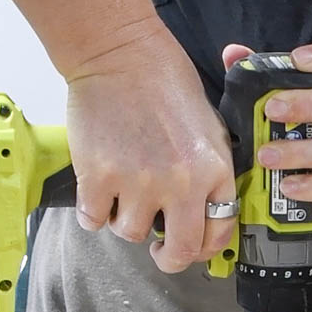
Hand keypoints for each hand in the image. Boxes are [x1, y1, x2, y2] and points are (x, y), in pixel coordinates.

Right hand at [65, 19, 237, 273]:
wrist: (120, 51)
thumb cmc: (166, 83)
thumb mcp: (210, 129)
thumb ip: (211, 174)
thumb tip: (205, 216)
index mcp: (214, 171)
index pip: (219, 232)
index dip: (205, 247)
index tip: (193, 244)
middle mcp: (181, 184)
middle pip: (180, 252)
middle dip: (170, 259)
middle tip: (161, 251)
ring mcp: (138, 182)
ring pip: (131, 234)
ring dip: (125, 220)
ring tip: (123, 192)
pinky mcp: (98, 176)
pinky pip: (92, 220)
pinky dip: (92, 211)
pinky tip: (97, 190)